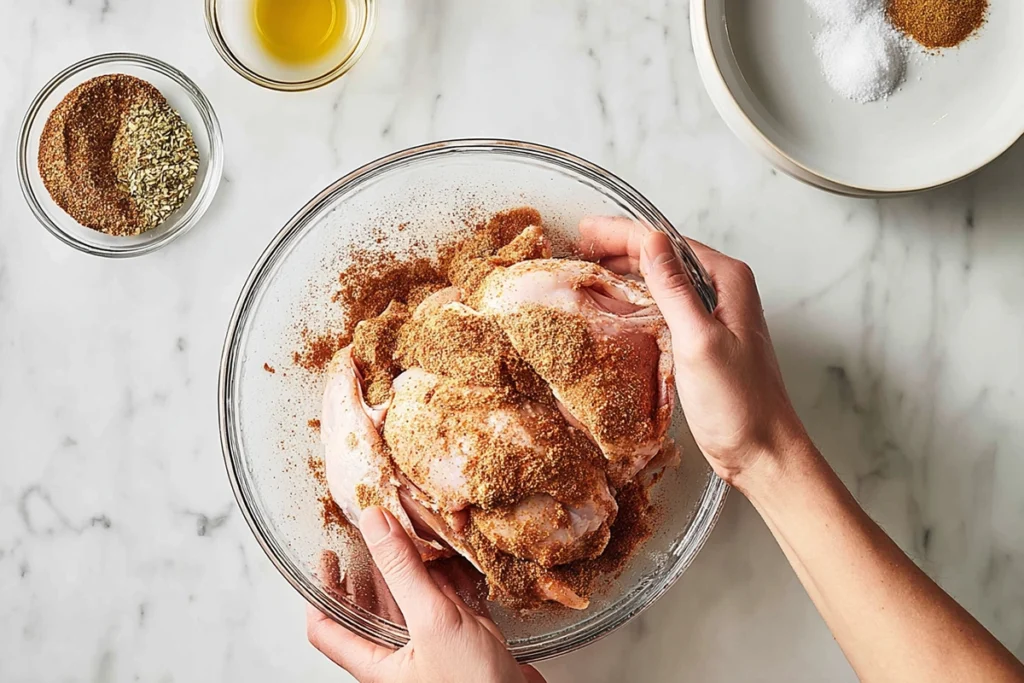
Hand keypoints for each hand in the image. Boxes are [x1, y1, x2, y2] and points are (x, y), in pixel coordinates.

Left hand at [307, 506, 546, 682]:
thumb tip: (375, 525)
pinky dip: (452, 580)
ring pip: (414, 601)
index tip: (328, 556)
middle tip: (377, 532)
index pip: (327, 627)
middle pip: (374, 606)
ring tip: (414, 534)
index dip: (322, 590)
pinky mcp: (466, 642)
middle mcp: (401, 655)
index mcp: (377, 661)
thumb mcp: (432, 622)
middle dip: (375, 568)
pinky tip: (458, 559)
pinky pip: (451, 604)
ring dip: (416, 569)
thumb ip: (402, 572)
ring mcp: (434, 648)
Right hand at [579, 217, 810, 489]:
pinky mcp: (702, 339)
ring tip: (589, 265)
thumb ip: (674, 289)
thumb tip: (650, 241)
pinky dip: (637, 298)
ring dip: (626, 270)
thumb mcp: (699, 340)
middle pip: (663, 255)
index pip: (666, 242)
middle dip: (620, 247)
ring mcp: (713, 314)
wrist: (762, 452)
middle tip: (578, 244)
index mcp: (727, 280)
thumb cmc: (739, 404)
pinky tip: (615, 302)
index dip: (622, 233)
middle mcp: (723, 290)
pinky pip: (664, 306)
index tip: (585, 231)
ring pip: (662, 279)